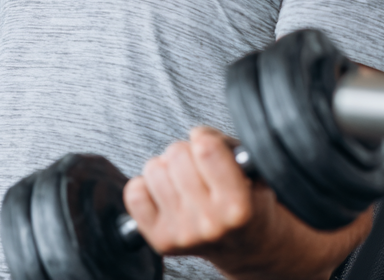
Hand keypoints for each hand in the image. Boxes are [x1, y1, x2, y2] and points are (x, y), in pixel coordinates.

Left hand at [123, 127, 257, 258]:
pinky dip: (146, 187)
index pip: (205, 148)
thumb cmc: (247, 199)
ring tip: (183, 183)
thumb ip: (223, 144)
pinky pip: (134, 193)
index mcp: (238, 206)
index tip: (210, 148)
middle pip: (175, 154)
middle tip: (198, 170)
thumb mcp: (248, 168)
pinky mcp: (160, 239)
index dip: (205, 139)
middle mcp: (210, 224)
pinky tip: (166, 195)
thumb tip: (196, 135)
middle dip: (185, 154)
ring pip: (153, 170)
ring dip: (166, 170)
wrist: (246, 247)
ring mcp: (183, 234)